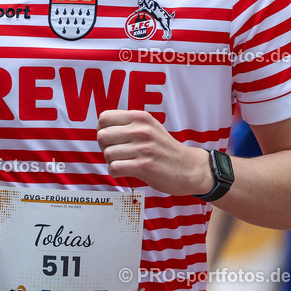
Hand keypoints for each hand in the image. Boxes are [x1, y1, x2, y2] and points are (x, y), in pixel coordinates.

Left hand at [97, 110, 212, 195]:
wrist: (189, 167)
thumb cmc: (165, 149)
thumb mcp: (150, 127)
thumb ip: (128, 124)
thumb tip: (101, 128)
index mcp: (141, 117)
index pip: (104, 118)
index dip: (102, 130)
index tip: (112, 140)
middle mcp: (142, 130)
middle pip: (102, 136)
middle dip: (105, 148)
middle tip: (117, 153)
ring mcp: (144, 148)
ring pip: (107, 154)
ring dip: (112, 162)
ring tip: (125, 163)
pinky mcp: (144, 166)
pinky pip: (115, 168)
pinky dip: (116, 172)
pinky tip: (126, 171)